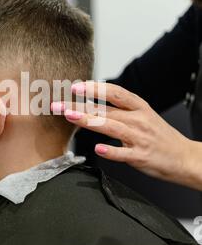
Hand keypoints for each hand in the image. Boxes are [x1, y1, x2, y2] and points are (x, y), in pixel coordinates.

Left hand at [51, 82, 201, 189]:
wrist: (185, 157)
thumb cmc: (160, 135)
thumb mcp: (143, 115)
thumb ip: (119, 110)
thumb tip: (92, 103)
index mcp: (139, 107)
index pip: (113, 92)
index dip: (94, 88)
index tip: (75, 87)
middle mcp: (138, 119)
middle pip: (105, 109)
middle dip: (80, 106)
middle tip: (59, 105)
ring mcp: (139, 138)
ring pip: (111, 127)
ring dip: (89, 121)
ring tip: (70, 117)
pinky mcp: (141, 156)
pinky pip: (123, 153)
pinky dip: (110, 151)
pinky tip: (97, 149)